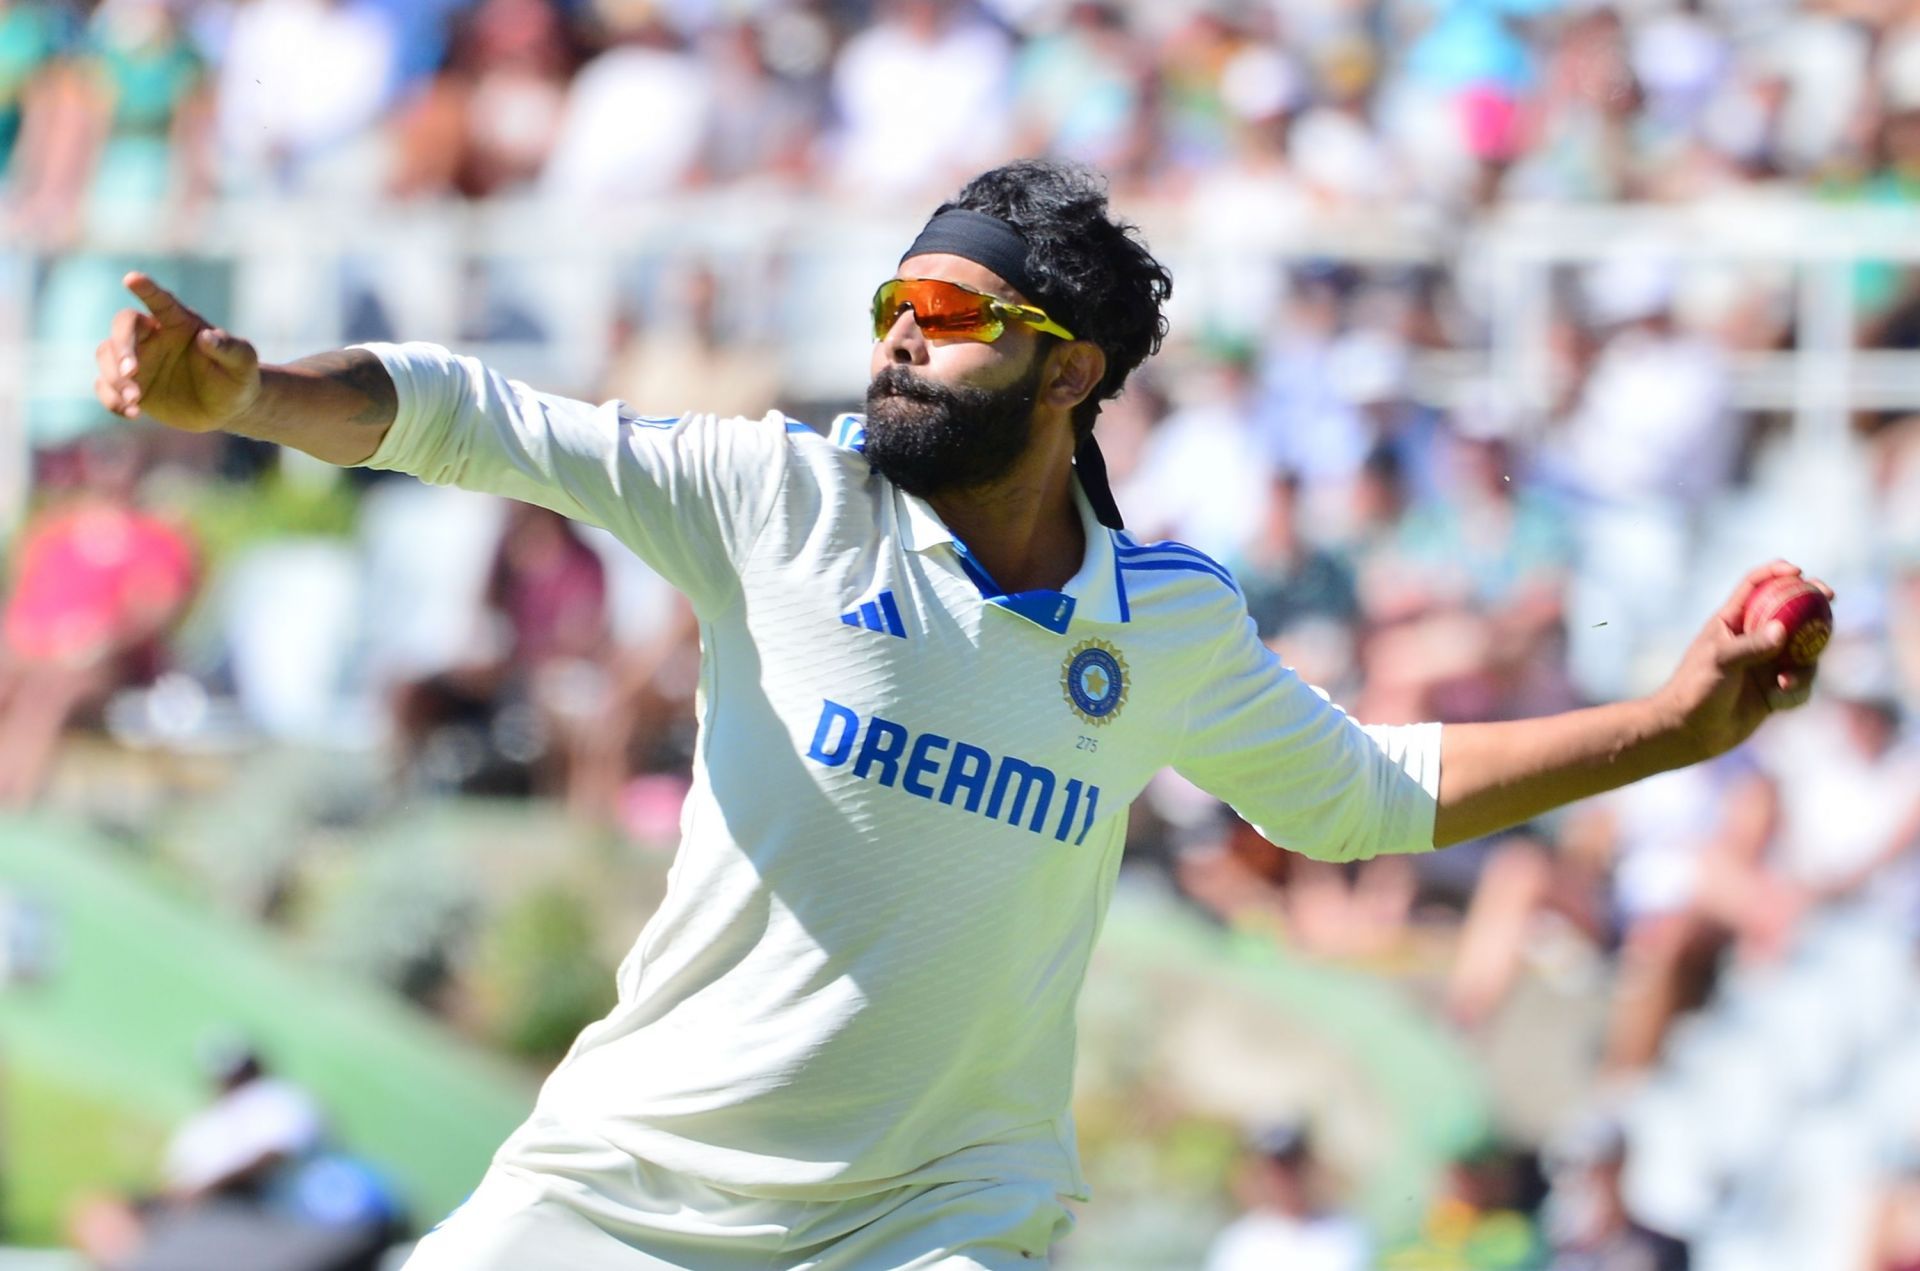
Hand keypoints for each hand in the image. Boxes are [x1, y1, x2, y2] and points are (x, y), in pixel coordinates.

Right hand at [94, 273, 260, 432]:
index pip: (160, 301)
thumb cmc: (238, 377)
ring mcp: (138, 361)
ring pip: (106, 356)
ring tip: (136, 400)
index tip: (132, 278)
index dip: (146, 289)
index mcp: (179, 322)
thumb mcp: (243, 363)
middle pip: (122, 328)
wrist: (228, 408)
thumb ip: (229, 348)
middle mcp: (153, 337)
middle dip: (122, 348)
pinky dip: (111, 399)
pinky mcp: (130, 386)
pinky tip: (132, 413)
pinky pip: (105, 387)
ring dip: (114, 377)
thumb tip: (208, 337)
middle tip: (132, 372)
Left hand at [1654, 560, 1834, 760]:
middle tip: (1829, 598)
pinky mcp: (1774, 689)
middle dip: (1813, 604)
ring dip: (1804, 665)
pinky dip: (1796, 691)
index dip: (1776, 572)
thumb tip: (1783, 630)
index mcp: (1732, 622)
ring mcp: (1766, 663)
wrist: (1690, 731)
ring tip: (1784, 682)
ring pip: (1804, 651)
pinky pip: (1802, 684)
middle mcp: (1752, 638)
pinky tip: (1778, 702)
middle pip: (1791, 612)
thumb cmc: (1695, 690)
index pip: (1755, 587)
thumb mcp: (1720, 662)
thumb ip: (1751, 645)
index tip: (1798, 571)